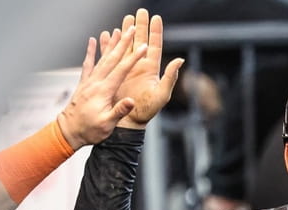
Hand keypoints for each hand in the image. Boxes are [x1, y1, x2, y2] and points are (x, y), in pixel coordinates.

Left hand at [57, 26, 146, 149]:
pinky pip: (88, 64)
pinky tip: (92, 42)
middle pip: (112, 59)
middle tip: (131, 30)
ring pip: (101, 59)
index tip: (143, 48)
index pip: (121, 71)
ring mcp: (88, 82)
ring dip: (110, 44)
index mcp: (104, 92)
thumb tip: (131, 101)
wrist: (67, 132)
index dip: (133, 58)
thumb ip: (118, 111)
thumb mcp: (106, 124)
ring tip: (118, 31)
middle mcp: (95, 83)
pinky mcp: (83, 84)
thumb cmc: (89, 131)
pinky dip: (91, 52)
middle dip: (123, 44)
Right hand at [101, 9, 183, 129]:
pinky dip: (109, 45)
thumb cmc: (148, 110)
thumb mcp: (162, 94)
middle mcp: (139, 66)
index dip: (155, 31)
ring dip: (125, 32)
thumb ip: (170, 77)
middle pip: (139, 41)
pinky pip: (111, 56)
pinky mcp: (115, 74)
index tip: (155, 17)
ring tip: (125, 19)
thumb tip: (180, 60)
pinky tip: (107, 35)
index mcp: (151, 69)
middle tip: (140, 11)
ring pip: (125, 45)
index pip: (154, 45)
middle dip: (140, 26)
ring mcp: (126, 69)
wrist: (129, 120)